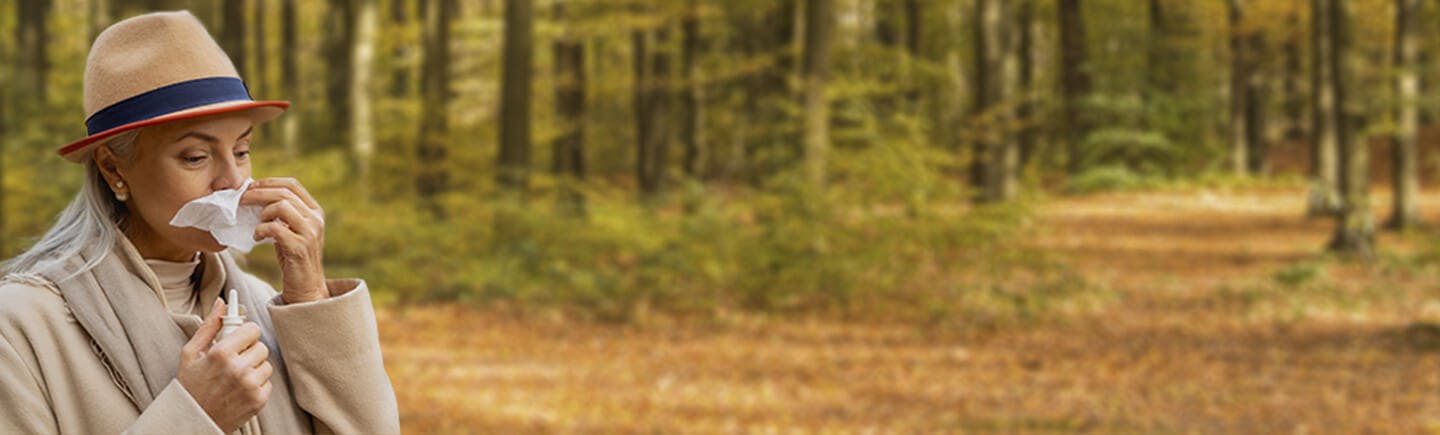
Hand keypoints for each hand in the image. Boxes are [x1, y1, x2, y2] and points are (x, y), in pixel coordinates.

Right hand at [177, 300, 272, 432]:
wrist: (191, 421)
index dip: (246, 333)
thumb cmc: (190, 385)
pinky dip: (257, 385)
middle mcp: (238, 369)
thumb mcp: (191, 354)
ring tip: (235, 377)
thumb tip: (221, 303)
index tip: (239, 339)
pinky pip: (268, 382)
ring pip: (266, 364)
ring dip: (254, 368)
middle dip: (249, 351)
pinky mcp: (258, 400)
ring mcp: (250, 386)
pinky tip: (239, 390)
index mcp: (221, 354)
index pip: (252, 329)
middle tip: (234, 361)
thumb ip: (209, 327)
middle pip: (261, 346)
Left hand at [241, 177, 327, 303]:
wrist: (306, 286)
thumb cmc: (294, 256)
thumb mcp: (292, 230)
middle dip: (258, 193)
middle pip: (284, 193)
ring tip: (255, 223)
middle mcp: (316, 219)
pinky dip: (261, 230)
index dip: (269, 182)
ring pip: (281, 206)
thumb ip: (283, 213)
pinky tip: (257, 237)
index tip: (251, 187)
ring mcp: (310, 233)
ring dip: (261, 212)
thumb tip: (255, 194)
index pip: (292, 184)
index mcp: (315, 211)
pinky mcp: (300, 247)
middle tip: (241, 199)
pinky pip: (275, 228)